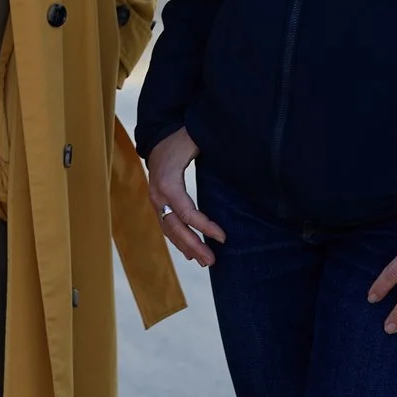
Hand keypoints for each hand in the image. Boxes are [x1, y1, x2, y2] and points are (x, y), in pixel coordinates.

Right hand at [143, 127, 224, 267]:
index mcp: (168, 182)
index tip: (223, 237)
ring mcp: (155, 200)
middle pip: (175, 227)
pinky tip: (190, 252)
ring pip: (169, 230)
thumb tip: (241, 158)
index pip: (186, 213)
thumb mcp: (195, 141)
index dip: (204, 227)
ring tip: (205, 261)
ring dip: (186, 247)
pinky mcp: (157, 202)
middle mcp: (158, 195)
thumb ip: (213, 150)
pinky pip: (166, 226)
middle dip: (194, 246)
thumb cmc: (180, 138)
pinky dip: (178, 240)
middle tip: (212, 261)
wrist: (157, 135)